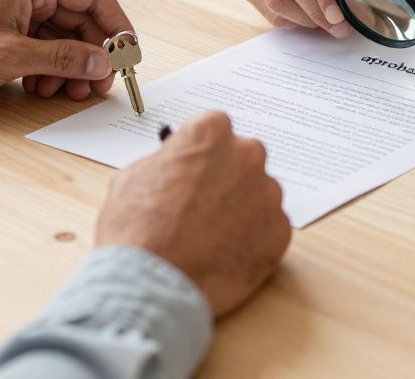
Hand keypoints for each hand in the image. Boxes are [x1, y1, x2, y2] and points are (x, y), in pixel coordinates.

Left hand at [0, 0, 131, 100]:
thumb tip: (100, 61)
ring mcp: (20, 10)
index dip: (118, 26)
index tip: (129, 54)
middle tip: (98, 85)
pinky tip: (42, 88)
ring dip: (71, 67)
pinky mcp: (10, 30)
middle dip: (93, 55)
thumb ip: (62, 58)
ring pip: (66, 38)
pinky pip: (46, 48)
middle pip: (83, 20)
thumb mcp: (10, 56)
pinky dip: (51, 69)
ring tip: (65, 92)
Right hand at [95, 112, 290, 315]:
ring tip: (211, 237)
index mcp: (211, 133)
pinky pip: (269, 228)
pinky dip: (253, 239)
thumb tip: (179, 164)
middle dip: (227, 178)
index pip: (216, 130)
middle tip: (204, 205)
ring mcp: (268, 194)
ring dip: (241, 209)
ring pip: (259, 194)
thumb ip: (169, 161)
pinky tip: (225, 254)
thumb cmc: (136, 229)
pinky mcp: (280, 232)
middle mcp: (247, 156)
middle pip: (243, 159)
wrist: (151, 284)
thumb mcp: (134, 176)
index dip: (203, 153)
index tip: (196, 168)